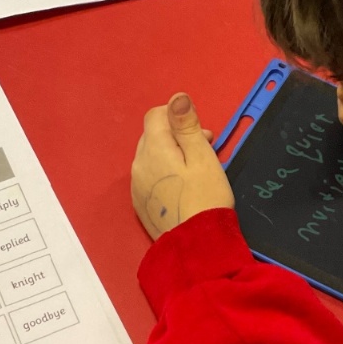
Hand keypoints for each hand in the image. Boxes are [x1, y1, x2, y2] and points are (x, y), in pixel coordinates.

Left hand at [132, 92, 234, 239]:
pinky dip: (165, 172)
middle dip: (176, 135)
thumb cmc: (205, 198)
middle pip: (152, 136)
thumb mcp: (202, 156)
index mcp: (152, 149)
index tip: (200, 131)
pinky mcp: (141, 203)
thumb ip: (187, 125)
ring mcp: (136, 186)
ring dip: (171, 153)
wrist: (196, 245)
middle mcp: (138, 165)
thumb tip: (177, 98)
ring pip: (151, 156)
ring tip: (196, 168)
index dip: (177, 116)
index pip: (155, 115)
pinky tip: (183, 186)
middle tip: (205, 147)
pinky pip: (150, 176)